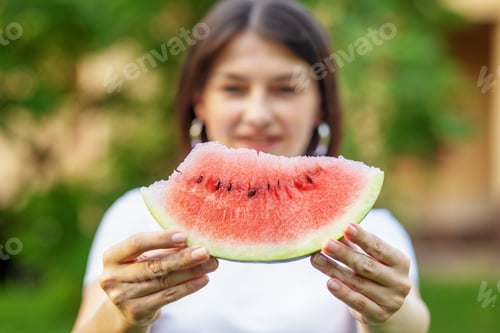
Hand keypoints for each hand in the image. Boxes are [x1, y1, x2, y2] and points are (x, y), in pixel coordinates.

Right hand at [99, 230, 217, 326]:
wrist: (125, 307)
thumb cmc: (139, 272)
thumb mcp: (142, 258)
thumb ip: (161, 248)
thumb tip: (194, 239)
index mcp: (111, 257)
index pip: (136, 242)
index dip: (160, 239)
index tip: (184, 236)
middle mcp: (112, 277)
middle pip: (153, 265)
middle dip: (183, 257)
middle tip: (205, 251)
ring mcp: (122, 297)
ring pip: (164, 281)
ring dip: (191, 272)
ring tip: (211, 264)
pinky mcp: (135, 312)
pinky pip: (167, 297)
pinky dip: (188, 287)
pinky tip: (203, 279)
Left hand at [311, 223, 410, 324]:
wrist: (385, 306)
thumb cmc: (373, 274)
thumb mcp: (369, 258)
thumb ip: (354, 245)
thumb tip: (333, 228)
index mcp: (401, 262)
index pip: (379, 247)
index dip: (362, 237)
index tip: (346, 226)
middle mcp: (400, 282)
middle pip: (367, 265)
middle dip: (344, 254)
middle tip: (325, 243)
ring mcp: (391, 301)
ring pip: (358, 283)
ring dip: (334, 270)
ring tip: (316, 259)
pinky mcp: (379, 315)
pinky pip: (358, 302)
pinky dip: (343, 293)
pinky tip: (329, 282)